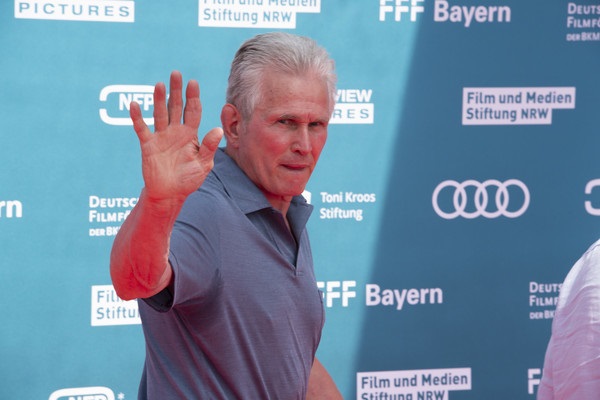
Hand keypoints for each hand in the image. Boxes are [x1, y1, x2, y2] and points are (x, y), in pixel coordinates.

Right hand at [130, 71, 222, 202]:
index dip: (193, 97)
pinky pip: (142, 128)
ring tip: (160, 84)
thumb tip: (217, 130)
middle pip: (176, 107)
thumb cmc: (189, 179)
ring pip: (160, 114)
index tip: (193, 83)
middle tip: (176, 73)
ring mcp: (161, 137)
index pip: (192, 111)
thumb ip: (209, 147)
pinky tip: (134, 105)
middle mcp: (175, 132)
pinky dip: (137, 117)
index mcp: (190, 134)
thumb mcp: (203, 165)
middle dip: (176, 91)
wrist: (171, 194)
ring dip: (159, 100)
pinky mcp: (148, 145)